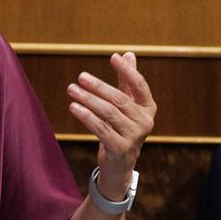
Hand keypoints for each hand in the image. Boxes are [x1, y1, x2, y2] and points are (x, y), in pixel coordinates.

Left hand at [67, 52, 155, 197]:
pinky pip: (101, 128)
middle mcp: (145, 121)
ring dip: (88, 100)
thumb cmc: (122, 130)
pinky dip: (86, 117)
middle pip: (120, 99)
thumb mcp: (127, 107)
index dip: (127, 70)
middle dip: (98, 86)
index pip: (139, 85)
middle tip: (80, 77)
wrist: (120, 165)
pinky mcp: (120, 148)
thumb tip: (127, 54)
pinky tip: (74, 107)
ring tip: (71, 90)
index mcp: (148, 108)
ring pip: (108, 113)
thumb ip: (126, 82)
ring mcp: (134, 136)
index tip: (113, 57)